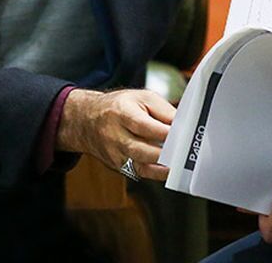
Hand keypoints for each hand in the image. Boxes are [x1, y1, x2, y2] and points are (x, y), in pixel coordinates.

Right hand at [56, 88, 174, 180]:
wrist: (88, 120)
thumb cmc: (119, 106)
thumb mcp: (142, 98)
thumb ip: (163, 109)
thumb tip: (182, 123)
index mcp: (121, 113)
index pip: (143, 125)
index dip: (164, 132)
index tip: (183, 135)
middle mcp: (114, 136)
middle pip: (140, 150)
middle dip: (164, 153)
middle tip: (184, 152)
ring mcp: (114, 154)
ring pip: (139, 166)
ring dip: (161, 167)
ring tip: (179, 164)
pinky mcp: (117, 166)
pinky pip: (138, 173)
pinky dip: (155, 173)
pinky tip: (169, 169)